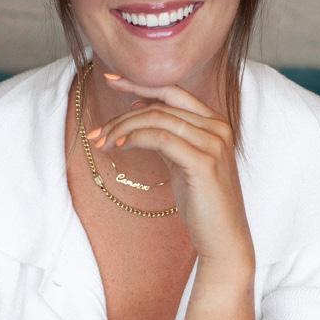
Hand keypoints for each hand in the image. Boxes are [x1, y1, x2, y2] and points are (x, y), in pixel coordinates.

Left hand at [86, 74, 254, 270]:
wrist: (223, 238)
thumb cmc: (202, 202)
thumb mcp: (184, 161)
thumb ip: (170, 136)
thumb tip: (140, 114)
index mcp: (215, 123)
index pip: (173, 91)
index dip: (140, 84)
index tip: (112, 81)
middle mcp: (218, 127)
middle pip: (161, 106)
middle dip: (123, 115)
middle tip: (96, 132)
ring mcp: (214, 144)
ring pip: (158, 120)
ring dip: (123, 128)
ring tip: (102, 143)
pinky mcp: (204, 162)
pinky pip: (161, 139)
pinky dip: (136, 138)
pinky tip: (120, 146)